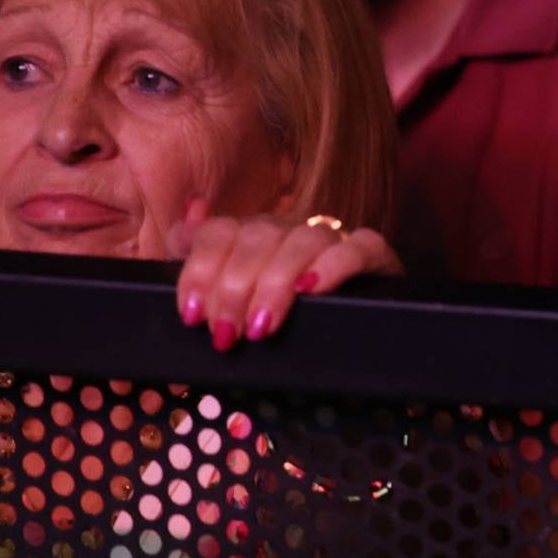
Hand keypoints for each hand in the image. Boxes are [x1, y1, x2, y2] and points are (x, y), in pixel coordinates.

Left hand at [168, 198, 400, 349]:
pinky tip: (311, 291)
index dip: (200, 269)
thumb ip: (196, 259)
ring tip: (260, 328)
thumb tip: (184, 221)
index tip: (191, 315)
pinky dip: (333, 266)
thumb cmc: (275, 319)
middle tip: (226, 335)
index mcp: (250, 235)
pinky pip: (358, 246)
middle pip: (258, 237)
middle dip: (235, 289)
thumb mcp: (226, 298)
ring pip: (304, 240)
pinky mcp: (373, 255)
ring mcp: (333, 239)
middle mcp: (289, 229)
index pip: (220, 231)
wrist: (348, 332)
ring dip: (276, 283)